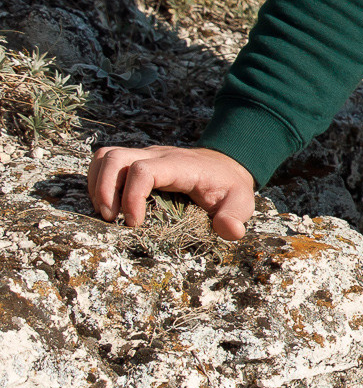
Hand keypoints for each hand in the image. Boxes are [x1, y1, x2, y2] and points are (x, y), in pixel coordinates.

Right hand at [87, 142, 256, 239]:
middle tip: (111, 219)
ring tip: (106, 213)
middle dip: (105, 189)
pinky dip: (98, 182)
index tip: (135, 224)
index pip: (144, 170)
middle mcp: (156, 156)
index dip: (132, 196)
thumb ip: (235, 217)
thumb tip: (230, 231)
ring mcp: (143, 156)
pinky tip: (108, 205)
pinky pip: (105, 162)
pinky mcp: (135, 162)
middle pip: (115, 157)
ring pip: (105, 157)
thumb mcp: (241, 202)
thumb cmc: (229, 187)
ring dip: (97, 185)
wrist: (224, 166)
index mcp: (179, 166)